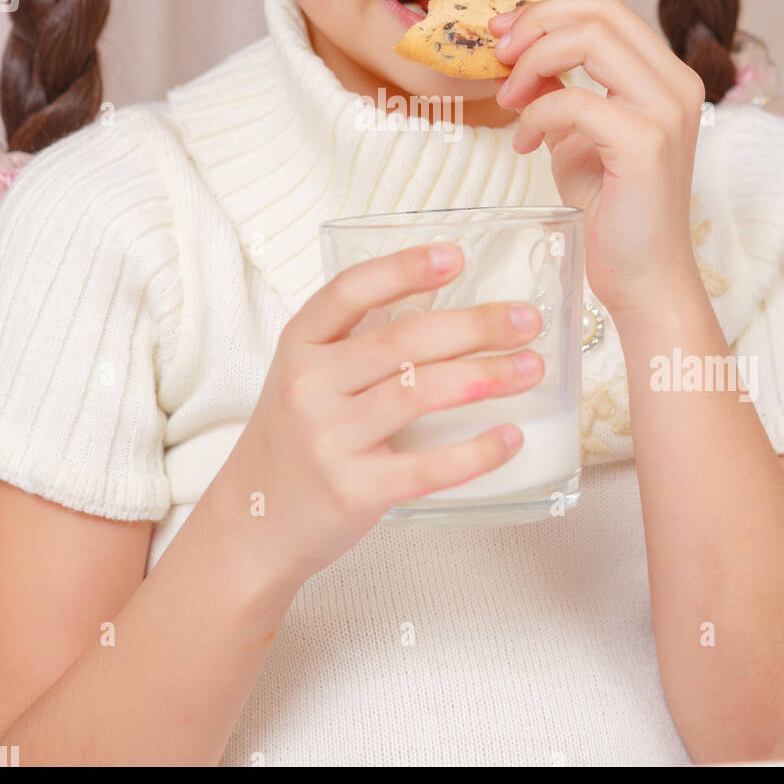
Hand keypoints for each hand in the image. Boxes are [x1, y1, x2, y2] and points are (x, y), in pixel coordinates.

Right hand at [230, 243, 542, 588]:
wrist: (253, 526)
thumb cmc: (294, 440)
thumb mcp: (308, 377)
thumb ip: (362, 339)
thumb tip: (443, 298)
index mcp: (299, 346)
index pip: (351, 291)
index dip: (404, 268)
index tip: (456, 257)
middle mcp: (308, 387)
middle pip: (403, 341)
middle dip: (476, 325)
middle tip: (526, 320)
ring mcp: (329, 441)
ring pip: (420, 394)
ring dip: (487, 377)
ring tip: (530, 368)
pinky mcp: (354, 492)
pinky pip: (428, 467)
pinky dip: (477, 452)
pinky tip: (511, 438)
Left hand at [489, 0, 706, 317]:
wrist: (643, 275)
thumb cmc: (612, 209)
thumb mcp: (575, 136)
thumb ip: (556, 91)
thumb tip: (519, 53)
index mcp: (665, 76)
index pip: (607, 9)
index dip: (548, 11)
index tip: (503, 34)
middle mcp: (675, 85)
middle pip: (598, 13)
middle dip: (535, 26)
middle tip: (498, 58)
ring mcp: (665, 111)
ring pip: (588, 40)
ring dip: (532, 63)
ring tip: (508, 101)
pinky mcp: (645, 143)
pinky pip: (573, 101)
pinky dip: (536, 115)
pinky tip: (525, 143)